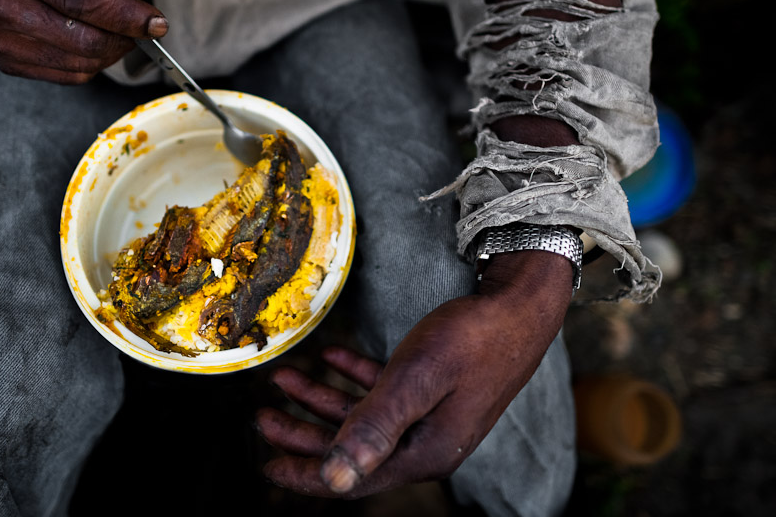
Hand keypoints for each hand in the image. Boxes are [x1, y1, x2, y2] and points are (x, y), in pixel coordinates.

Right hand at [0, 0, 166, 83]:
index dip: (124, 16)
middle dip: (124, 37)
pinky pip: (66, 75)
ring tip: (119, 29)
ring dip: (112, 51)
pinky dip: (92, 62)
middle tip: (144, 26)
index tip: (156, 23)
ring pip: (78, 64)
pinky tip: (94, 39)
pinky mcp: (4, 61)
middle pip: (81, 39)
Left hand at [255, 250, 573, 496]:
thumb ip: (375, 427)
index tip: (267, 465)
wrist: (522, 305)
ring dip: (322, 398)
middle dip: (303, 433)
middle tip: (262, 415)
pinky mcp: (436, 390)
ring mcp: (432, 416)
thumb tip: (335, 478)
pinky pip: (384, 391)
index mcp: (424, 451)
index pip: (353, 477)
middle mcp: (426, 441)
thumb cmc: (472, 338)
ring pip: (363, 416)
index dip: (307, 473)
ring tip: (286, 378)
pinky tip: (333, 357)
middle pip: (352, 447)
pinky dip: (355, 375)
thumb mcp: (417, 379)